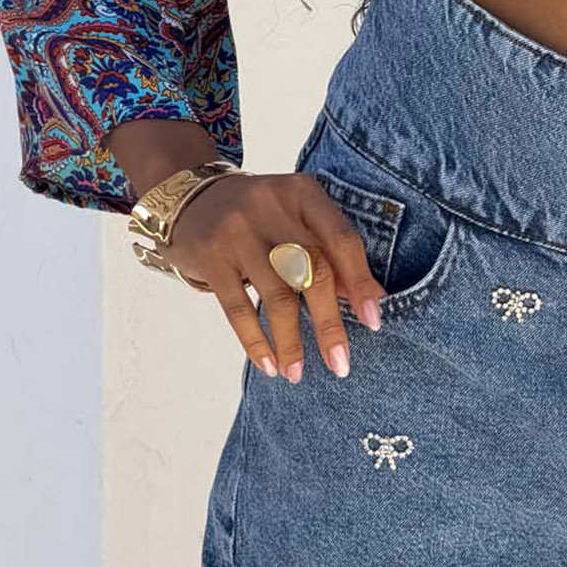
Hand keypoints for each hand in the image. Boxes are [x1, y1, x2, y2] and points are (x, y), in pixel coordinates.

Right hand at [166, 172, 388, 384]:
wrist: (193, 198)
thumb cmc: (261, 216)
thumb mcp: (297, 218)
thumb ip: (330, 252)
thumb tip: (371, 299)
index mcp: (303, 193)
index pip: (341, 240)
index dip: (361, 282)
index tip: (374, 321)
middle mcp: (272, 207)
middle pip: (313, 270)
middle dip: (329, 323)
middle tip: (340, 363)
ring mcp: (238, 232)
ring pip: (277, 295)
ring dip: (291, 341)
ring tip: (297, 373)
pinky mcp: (211, 257)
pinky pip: (238, 308)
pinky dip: (256, 342)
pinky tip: (269, 364)